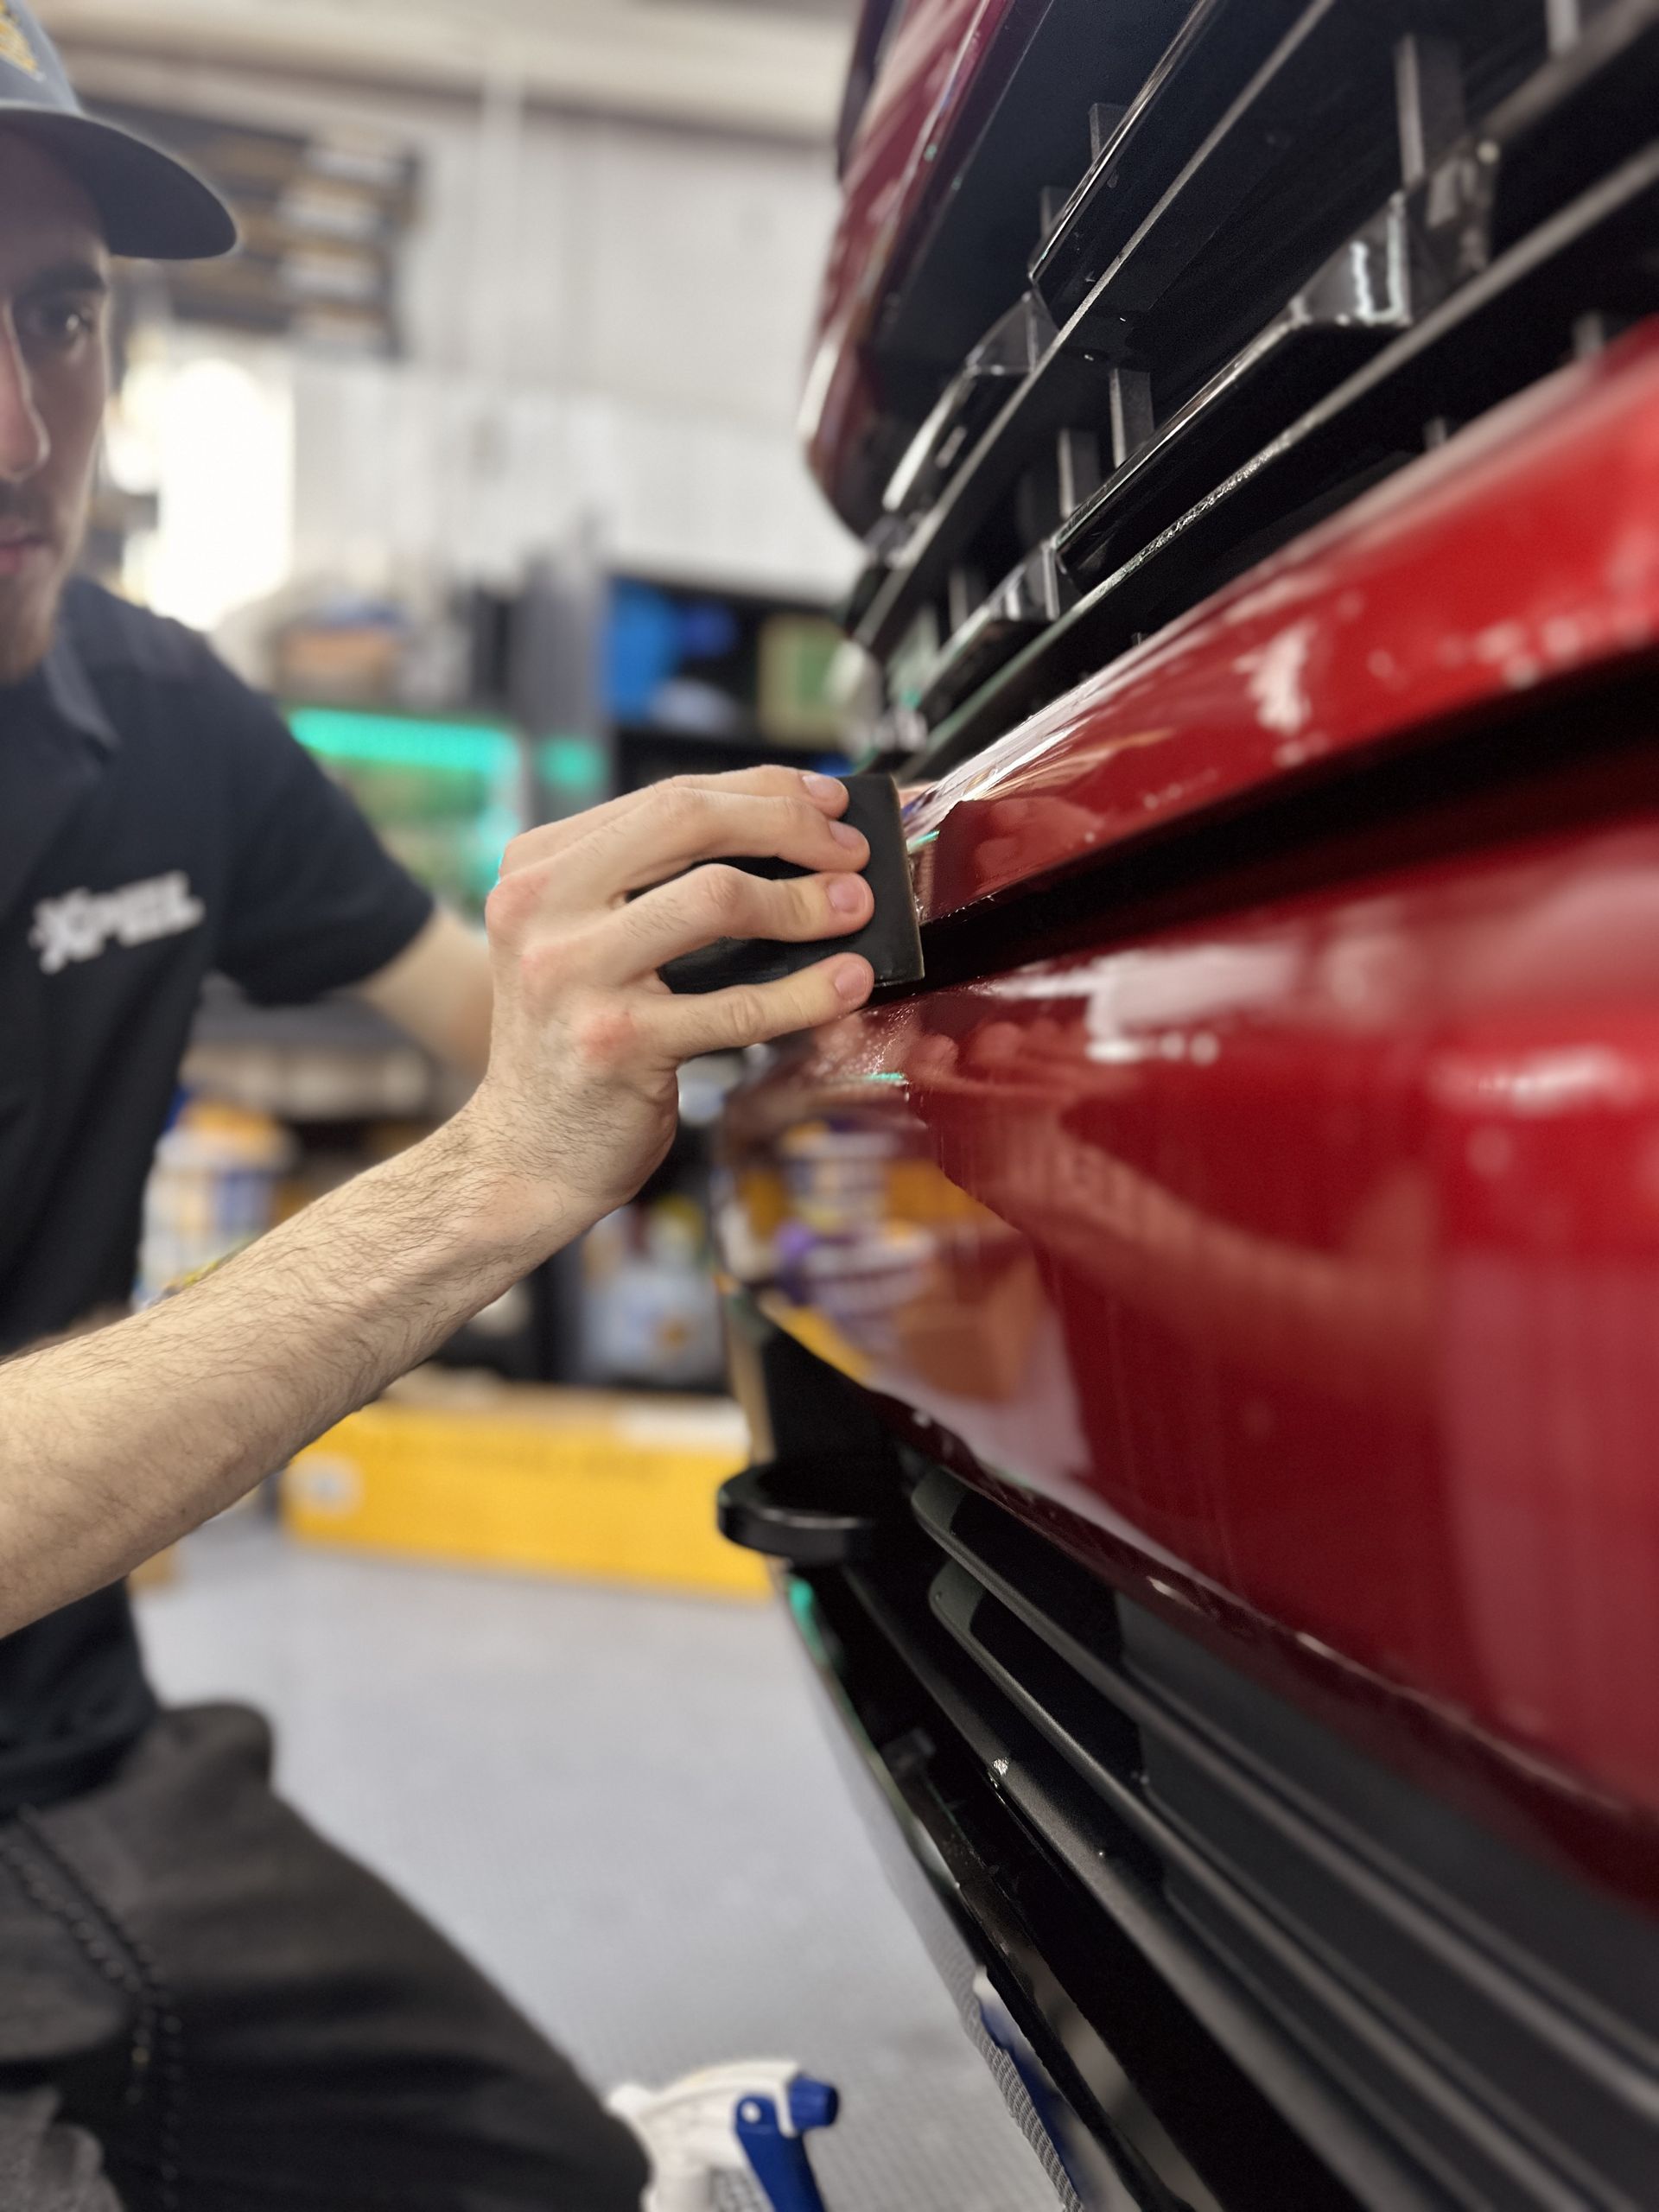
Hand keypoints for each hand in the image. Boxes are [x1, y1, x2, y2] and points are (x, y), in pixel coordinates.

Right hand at [461, 768, 875, 1238]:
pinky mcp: (616, 1043)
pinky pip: (736, 1006)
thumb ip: (655, 888)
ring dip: (803, 900)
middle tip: (852, 853)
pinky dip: (806, 991)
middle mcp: (541, 908)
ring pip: (715, 898)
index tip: (826, 802)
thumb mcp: (586, 943)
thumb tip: (789, 838)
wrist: (524, 1155)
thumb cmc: (578, 1041)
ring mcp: (573, 974)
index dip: (762, 789)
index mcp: (537, 868)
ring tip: (854, 907)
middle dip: (789, 826)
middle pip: (689, 821)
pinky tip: (847, 982)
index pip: (668, 798)